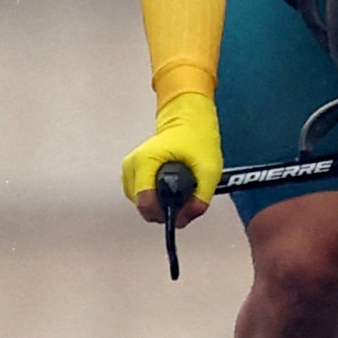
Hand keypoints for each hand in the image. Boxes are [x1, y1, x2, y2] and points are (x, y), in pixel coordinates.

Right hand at [122, 93, 221, 224]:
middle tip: (186, 201)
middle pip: (143, 205)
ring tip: (180, 193)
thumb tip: (184, 219)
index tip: (181, 212)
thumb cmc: (196, 137)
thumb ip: (200, 197)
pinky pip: (141, 195)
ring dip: (160, 205)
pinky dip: (155, 198)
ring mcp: (129, 169)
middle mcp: (131, 166)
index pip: (145, 201)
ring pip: (141, 203)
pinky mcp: (131, 172)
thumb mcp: (209, 169)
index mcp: (145, 161)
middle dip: (165, 210)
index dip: (164, 213)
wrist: (188, 118)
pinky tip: (170, 191)